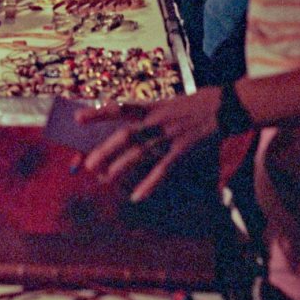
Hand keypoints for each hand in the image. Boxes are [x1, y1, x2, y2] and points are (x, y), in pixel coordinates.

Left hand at [77, 87, 221, 200]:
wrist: (222, 106)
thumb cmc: (192, 105)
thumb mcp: (166, 103)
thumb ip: (148, 115)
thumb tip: (126, 128)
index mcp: (151, 107)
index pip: (119, 108)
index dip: (97, 113)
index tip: (76, 119)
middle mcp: (156, 120)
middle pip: (126, 135)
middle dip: (105, 150)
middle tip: (88, 163)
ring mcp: (169, 136)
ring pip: (141, 153)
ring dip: (122, 166)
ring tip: (105, 178)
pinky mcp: (183, 150)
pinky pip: (163, 169)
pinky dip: (150, 183)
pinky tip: (137, 196)